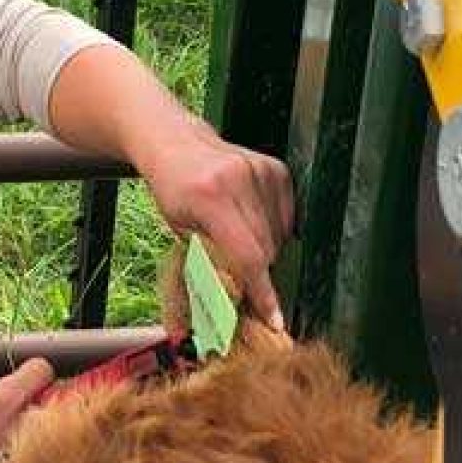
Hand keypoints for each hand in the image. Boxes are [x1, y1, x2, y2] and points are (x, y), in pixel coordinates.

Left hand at [136, 119, 294, 329]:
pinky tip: (251, 221)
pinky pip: (287, 219)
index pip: (248, 255)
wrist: (176, 145)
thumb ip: (208, 264)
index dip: (262, 292)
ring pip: (279, 236)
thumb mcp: (180, 231)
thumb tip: (233, 308)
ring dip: (264, 250)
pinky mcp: (277, 169)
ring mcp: (261, 170)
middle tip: (241, 279)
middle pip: (266, 249)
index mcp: (210, 196)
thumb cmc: (174, 192)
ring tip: (237, 238)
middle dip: (257, 272)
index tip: (274, 318)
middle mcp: (240, 178)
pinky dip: (273, 230)